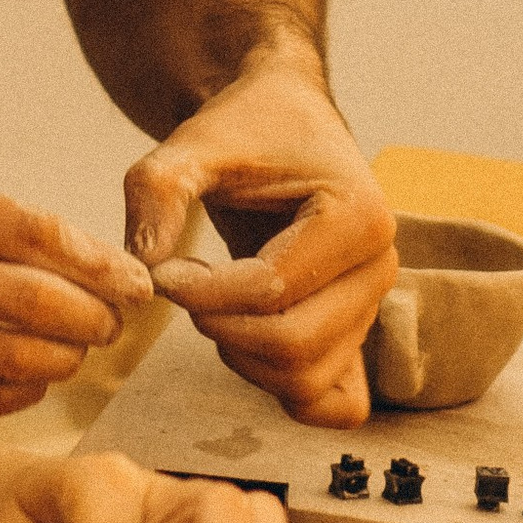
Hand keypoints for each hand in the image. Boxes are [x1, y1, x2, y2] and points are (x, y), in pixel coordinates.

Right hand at [0, 165, 150, 420]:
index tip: (134, 277)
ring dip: (65, 357)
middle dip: (95, 316)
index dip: (99, 263)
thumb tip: (85, 263)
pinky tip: (33, 374)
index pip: (34, 235)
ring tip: (80, 345)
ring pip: (13, 361)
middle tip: (117, 317)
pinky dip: (21, 389)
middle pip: (35, 304)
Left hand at [123, 56, 396, 425]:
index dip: (202, 293)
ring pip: (306, 379)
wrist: (284, 119)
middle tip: (181, 285)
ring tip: (209, 303)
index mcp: (358, 216)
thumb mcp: (193, 142)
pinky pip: (337, 403)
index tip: (163, 269)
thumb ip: (159, 190)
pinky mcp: (356, 333)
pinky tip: (243, 344)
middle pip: (294, 345)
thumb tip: (143, 267)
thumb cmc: (246, 127)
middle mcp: (379, 268)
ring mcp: (373, 307)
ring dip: (241, 357)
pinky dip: (288, 393)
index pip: (273, 290)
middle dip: (219, 326)